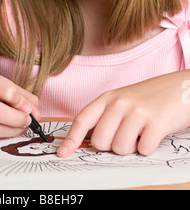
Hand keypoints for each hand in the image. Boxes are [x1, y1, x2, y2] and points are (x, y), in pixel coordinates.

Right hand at [0, 69, 39, 138]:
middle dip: (19, 119)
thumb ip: (17, 92)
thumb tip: (36, 109)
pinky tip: (6, 130)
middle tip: (28, 121)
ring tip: (21, 127)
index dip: (23, 102)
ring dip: (13, 131)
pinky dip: (0, 135)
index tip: (30, 108)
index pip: (7, 91)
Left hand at [57, 70, 189, 157]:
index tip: (62, 153)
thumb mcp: (124, 99)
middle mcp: (120, 102)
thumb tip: (88, 140)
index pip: (83, 119)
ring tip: (141, 132)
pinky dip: (148, 147)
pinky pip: (143, 150)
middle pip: (100, 141)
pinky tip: (153, 133)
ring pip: (120, 148)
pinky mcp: (156, 122)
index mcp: (108, 97)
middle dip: (112, 146)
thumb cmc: (151, 97)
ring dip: (132, 147)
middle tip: (126, 135)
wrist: (182, 87)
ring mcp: (138, 111)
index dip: (71, 139)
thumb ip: (106, 116)